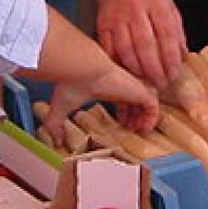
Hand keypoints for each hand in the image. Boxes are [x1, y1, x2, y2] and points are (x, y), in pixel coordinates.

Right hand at [44, 66, 159, 143]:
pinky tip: (142, 129)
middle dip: (135, 118)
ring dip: (144, 120)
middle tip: (130, 131)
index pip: (124, 100)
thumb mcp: (63, 106)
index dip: (125, 114)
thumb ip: (56, 123)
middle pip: (137, 103)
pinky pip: (154, 108)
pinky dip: (151, 120)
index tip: (120, 126)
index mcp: (110, 86)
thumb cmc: (72, 81)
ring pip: (147, 105)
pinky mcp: (141, 91)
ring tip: (138, 131)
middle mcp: (124, 86)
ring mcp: (134, 87)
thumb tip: (54, 139)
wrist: (82, 69)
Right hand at [94, 0, 186, 89]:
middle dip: (155, 68)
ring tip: (146, 81)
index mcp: (156, 3)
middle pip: (145, 44)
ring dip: (137, 70)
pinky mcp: (103, 26)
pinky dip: (119, 65)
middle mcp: (135, 9)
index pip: (167, 34)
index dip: (171, 57)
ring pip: (126, 49)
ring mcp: (117, 17)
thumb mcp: (168, 6)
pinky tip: (128, 74)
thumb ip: (177, 30)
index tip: (174, 73)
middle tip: (161, 83)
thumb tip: (183, 57)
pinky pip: (110, 50)